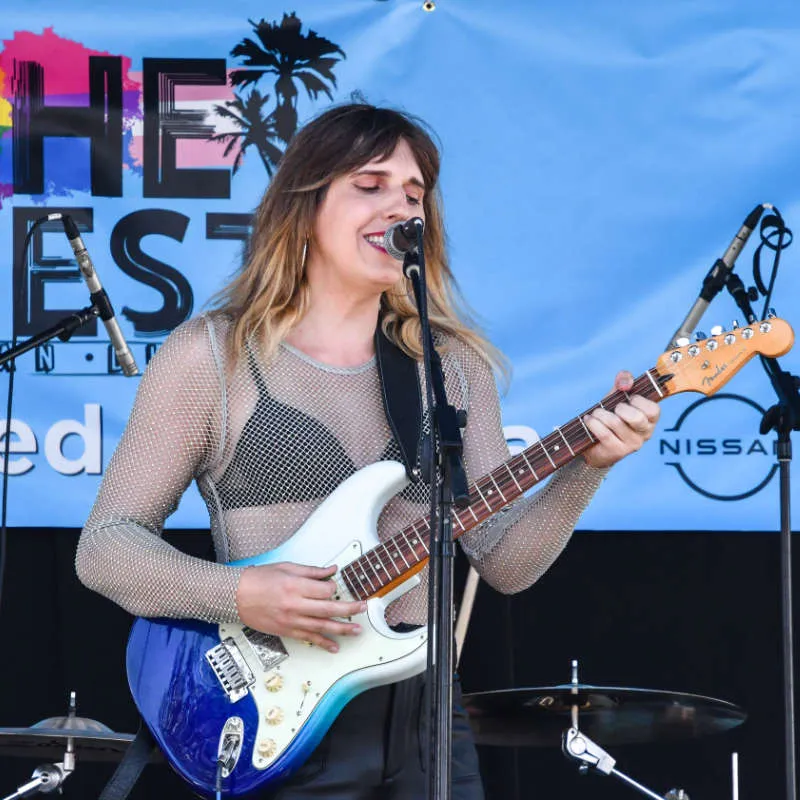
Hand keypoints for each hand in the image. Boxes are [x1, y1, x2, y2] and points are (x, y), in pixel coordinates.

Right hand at [235, 562, 365, 652]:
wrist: (235, 596)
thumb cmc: (259, 579)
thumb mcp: (286, 568)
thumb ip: (311, 571)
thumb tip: (331, 571)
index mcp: (295, 585)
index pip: (325, 590)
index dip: (334, 588)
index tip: (334, 587)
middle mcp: (295, 604)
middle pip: (329, 609)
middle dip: (349, 609)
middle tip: (363, 608)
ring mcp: (291, 620)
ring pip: (322, 626)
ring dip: (342, 629)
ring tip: (357, 630)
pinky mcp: (286, 631)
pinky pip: (308, 638)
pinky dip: (323, 643)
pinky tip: (335, 646)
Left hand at [582, 371, 659, 468]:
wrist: (596, 444)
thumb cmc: (611, 415)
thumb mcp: (618, 396)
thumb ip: (624, 382)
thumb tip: (625, 382)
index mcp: (650, 420)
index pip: (653, 410)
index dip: (638, 400)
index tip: (628, 398)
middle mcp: (645, 434)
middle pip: (636, 418)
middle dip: (620, 408)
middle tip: (613, 408)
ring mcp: (632, 444)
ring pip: (616, 423)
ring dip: (601, 414)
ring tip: (595, 414)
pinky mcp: (617, 452)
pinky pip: (604, 433)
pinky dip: (593, 423)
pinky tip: (588, 420)